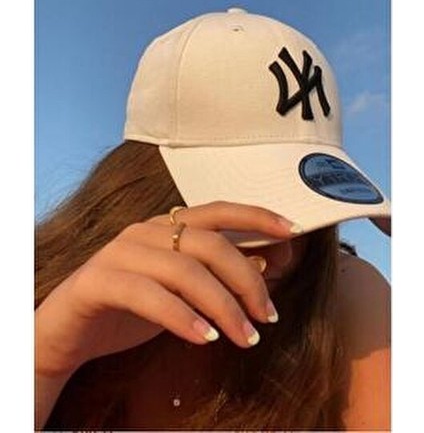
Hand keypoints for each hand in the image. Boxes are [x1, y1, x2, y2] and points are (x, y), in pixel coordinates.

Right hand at [35, 201, 294, 377]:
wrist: (67, 332)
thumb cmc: (131, 308)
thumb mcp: (183, 291)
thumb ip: (218, 274)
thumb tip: (267, 260)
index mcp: (165, 227)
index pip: (217, 210)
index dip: (256, 216)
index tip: (293, 230)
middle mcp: (144, 231)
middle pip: (209, 243)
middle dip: (247, 279)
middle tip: (268, 316)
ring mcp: (120, 253)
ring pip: (184, 270)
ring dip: (223, 306)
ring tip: (246, 338)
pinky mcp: (98, 281)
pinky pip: (149, 295)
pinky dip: (183, 317)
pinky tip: (206, 339)